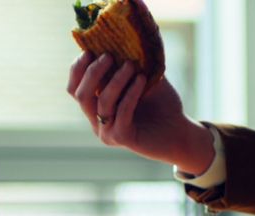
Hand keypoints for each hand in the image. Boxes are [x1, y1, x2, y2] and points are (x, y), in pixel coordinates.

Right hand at [67, 51, 214, 174]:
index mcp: (97, 107)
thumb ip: (129, 63)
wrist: (180, 132)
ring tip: (132, 65)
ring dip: (116, 80)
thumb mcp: (143, 78)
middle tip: (109, 56)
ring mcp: (107, 132)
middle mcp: (97, 121)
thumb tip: (123, 37)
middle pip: (80, 95)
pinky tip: (141, 80)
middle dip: (92, 72)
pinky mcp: (121, 138)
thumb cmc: (161, 105)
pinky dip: (131, 93)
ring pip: (102, 102)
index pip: (74, 88)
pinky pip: (121, 112)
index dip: (78, 69)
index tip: (90, 50)